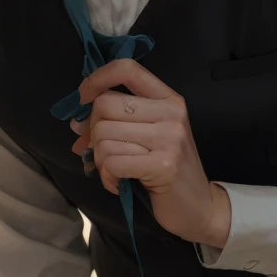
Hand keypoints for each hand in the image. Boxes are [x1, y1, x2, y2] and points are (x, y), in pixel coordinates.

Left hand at [70, 60, 232, 247]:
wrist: (200, 207)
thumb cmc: (168, 170)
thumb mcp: (149, 137)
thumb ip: (117, 122)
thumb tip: (76, 124)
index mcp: (168, 99)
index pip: (127, 69)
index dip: (97, 79)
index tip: (84, 98)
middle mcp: (171, 113)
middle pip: (105, 105)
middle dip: (92, 132)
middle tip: (102, 151)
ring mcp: (169, 138)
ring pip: (103, 136)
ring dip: (99, 159)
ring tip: (114, 171)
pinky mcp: (163, 165)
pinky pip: (111, 162)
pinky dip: (106, 177)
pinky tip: (118, 184)